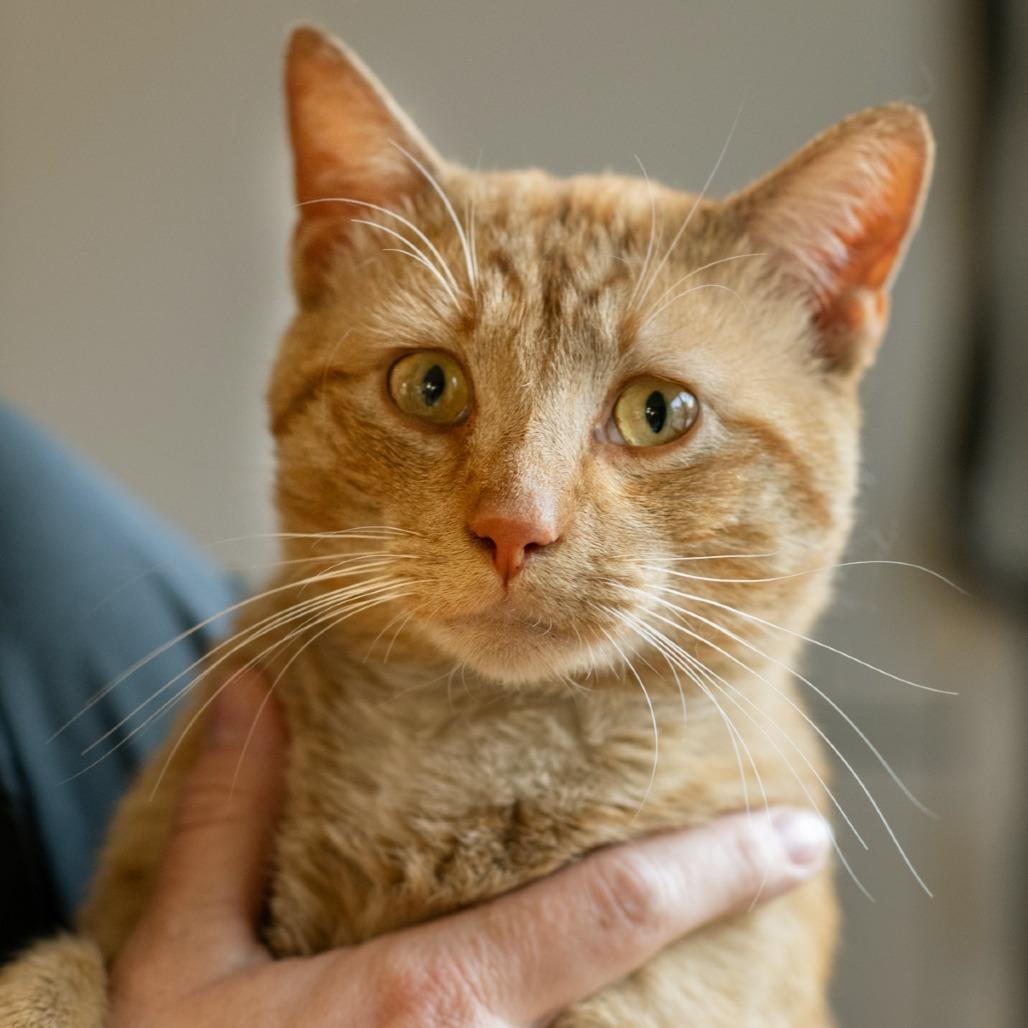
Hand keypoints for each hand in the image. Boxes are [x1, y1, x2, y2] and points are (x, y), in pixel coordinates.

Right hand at [108, 672, 830, 1026]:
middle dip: (727, 938)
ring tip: (743, 959)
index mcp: (433, 1002)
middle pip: (655, 1004)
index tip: (800, 834)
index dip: (716, 868)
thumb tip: (253, 696)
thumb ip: (230, 821)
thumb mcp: (182, 964)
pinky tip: (639, 1005)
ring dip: (695, 1009)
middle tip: (781, 868)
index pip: (610, 912)